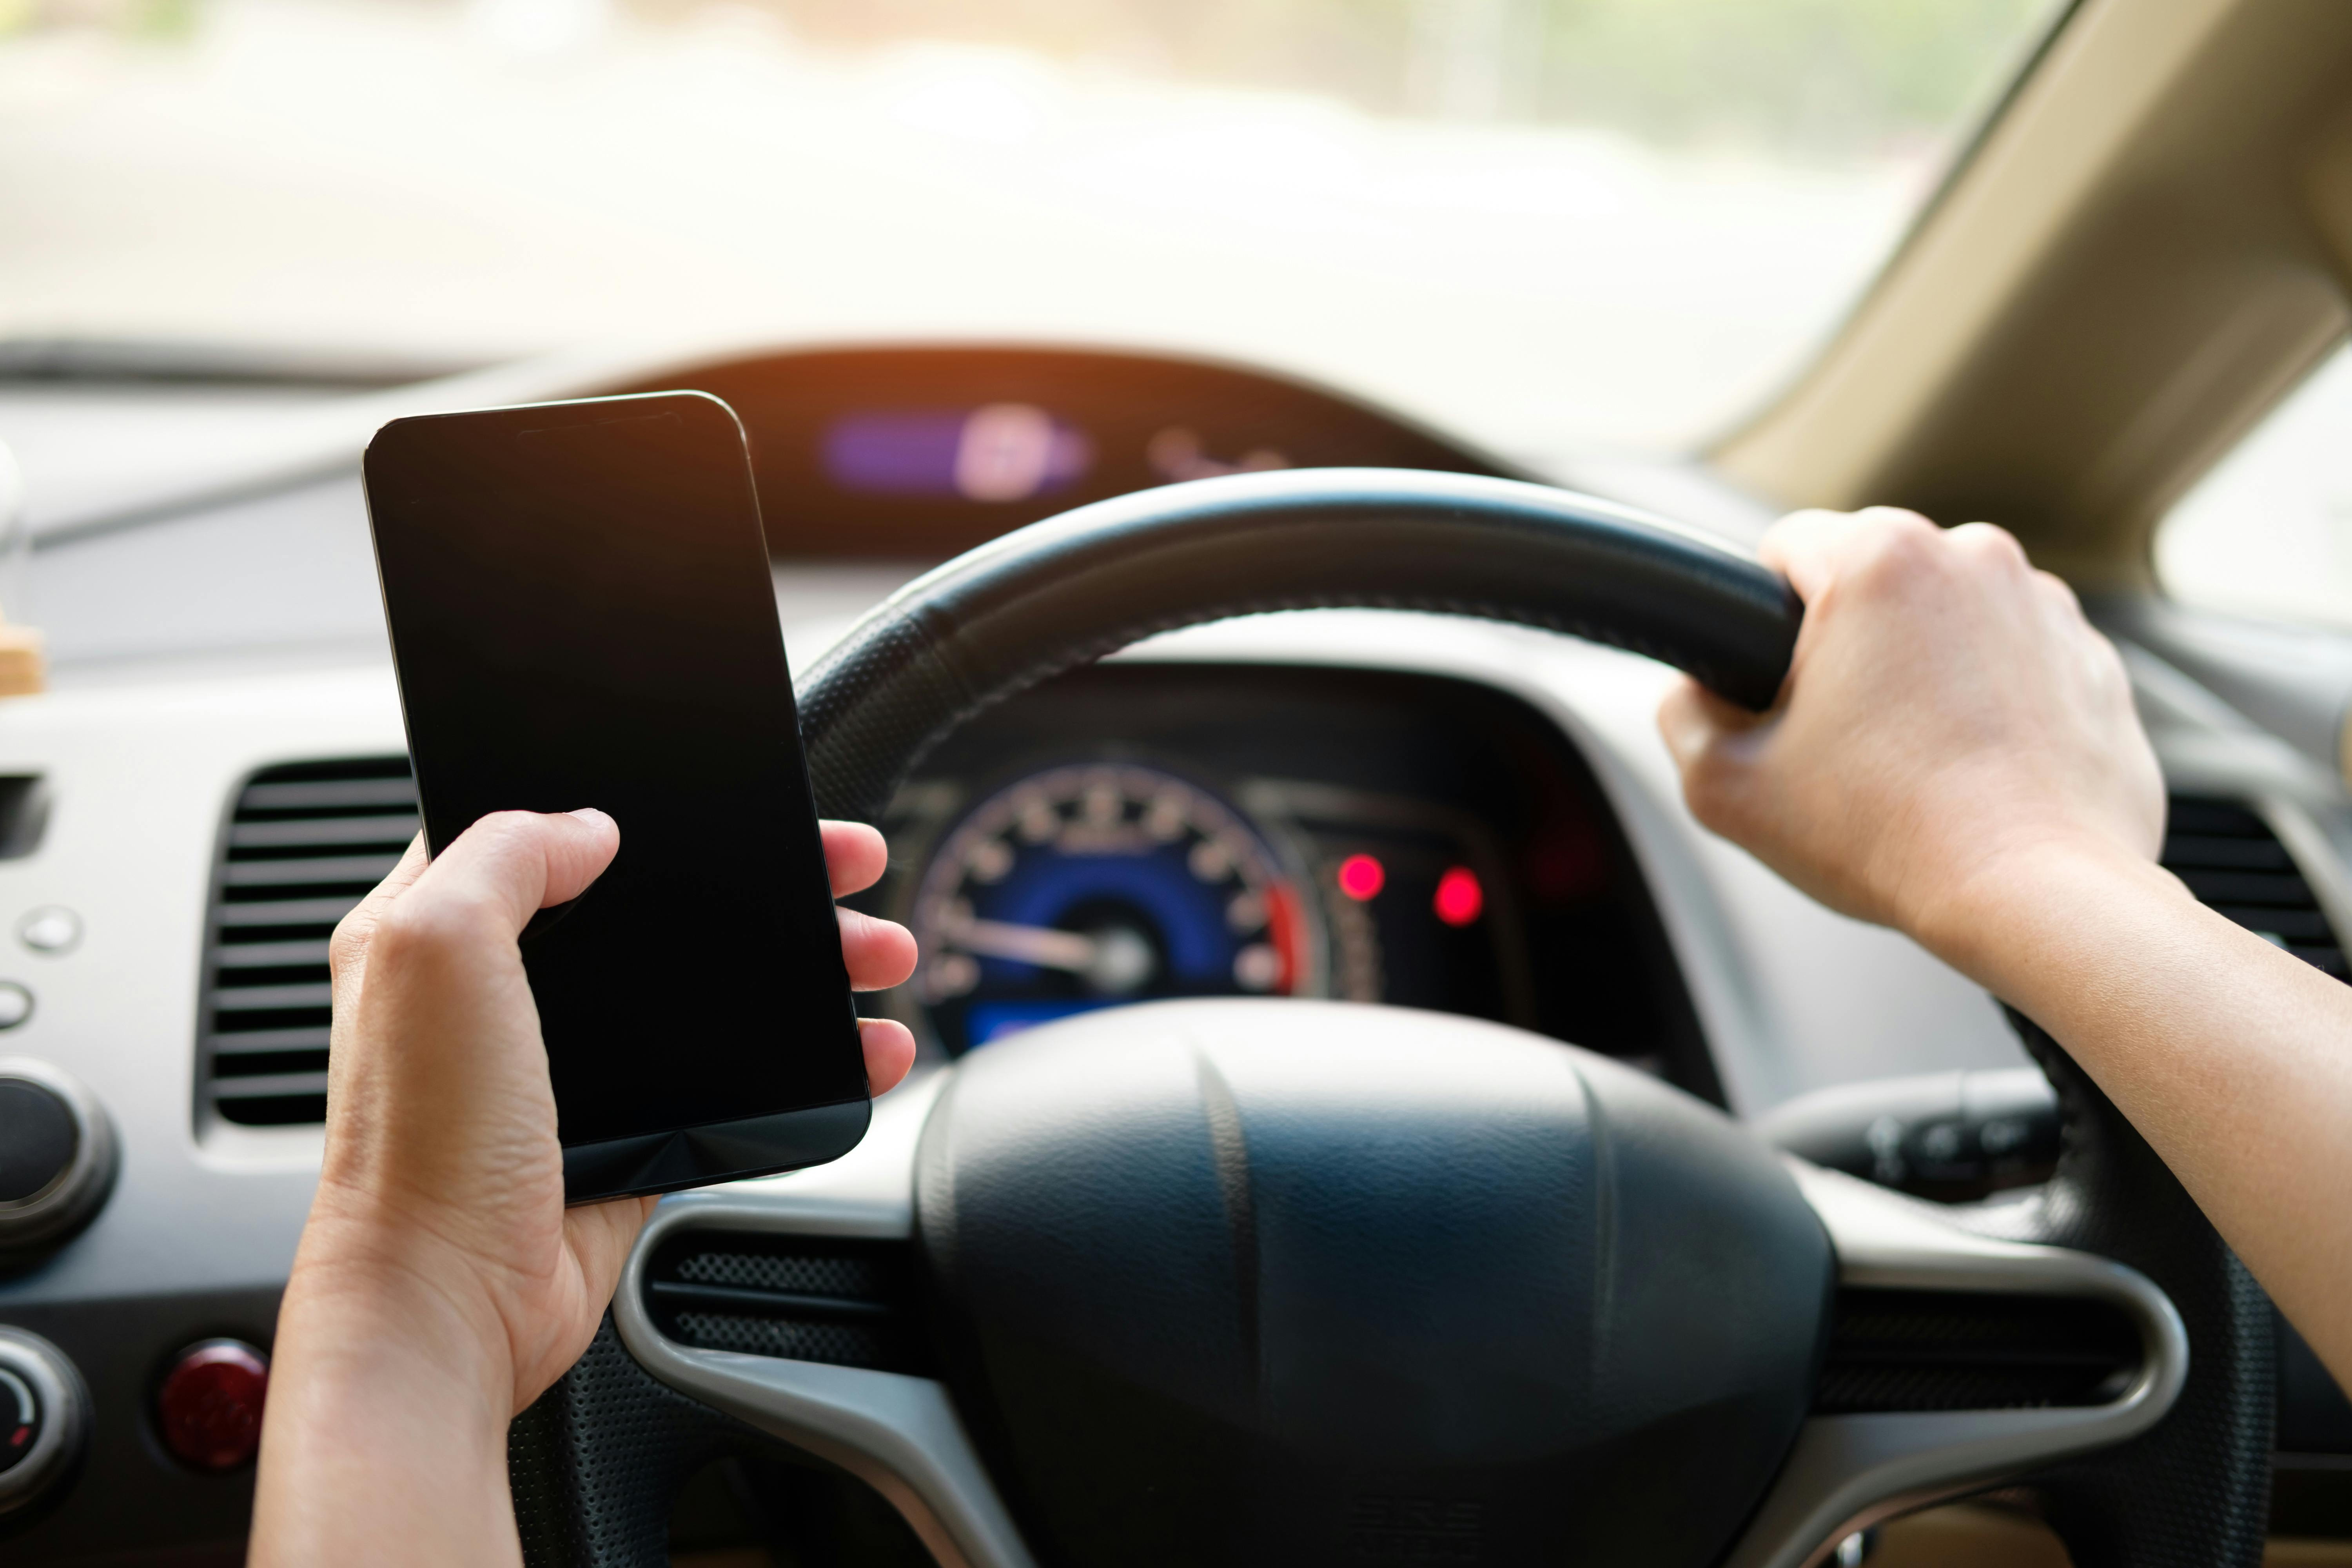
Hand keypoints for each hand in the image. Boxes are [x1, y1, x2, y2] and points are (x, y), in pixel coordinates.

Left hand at [252, 811, 915, 1566]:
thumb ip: (505, 855)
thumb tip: (589, 826)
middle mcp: (509, 991)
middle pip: (664, 903)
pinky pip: (739, 1080)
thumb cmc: (417, 1142)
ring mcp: (577, 1064)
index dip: (640, 802)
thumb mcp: (431, 948)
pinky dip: (812, 1062)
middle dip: (768, 883)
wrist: (448, 1303)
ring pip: (717, 989)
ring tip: (879, 954)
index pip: (548, 829)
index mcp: (439, 929)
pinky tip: (865, 1048)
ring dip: (808, 966)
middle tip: (845, 866)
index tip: (729, 794)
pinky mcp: (634, 1132)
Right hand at [1657, 507, 2164, 955]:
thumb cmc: (1889, 836)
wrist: (2034, 898)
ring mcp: (2049, 608)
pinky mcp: (2097, 664)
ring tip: (1916, 762)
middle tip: (1841, 738)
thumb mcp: (1723, 784)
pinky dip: (1993, 705)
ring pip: (1949, 620)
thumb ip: (1684, 712)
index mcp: (1880, 558)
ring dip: (1925, 671)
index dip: (1761, 622)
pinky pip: (2017, 664)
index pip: (1784, 548)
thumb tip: (1699, 691)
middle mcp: (1975, 558)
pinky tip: (1974, 773)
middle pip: (1873, 581)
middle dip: (1850, 645)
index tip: (1776, 686)